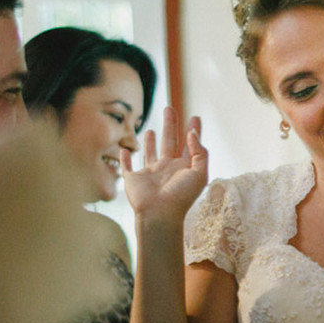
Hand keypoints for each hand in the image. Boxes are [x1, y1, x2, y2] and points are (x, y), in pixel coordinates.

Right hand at [121, 106, 207, 223]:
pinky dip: (124, 159)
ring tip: (150, 130)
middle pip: (169, 142)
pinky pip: (127, 167)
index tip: (196, 118)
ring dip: (150, 142)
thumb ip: (200, 152)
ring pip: (150, 153)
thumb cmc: (181, 196)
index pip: (190, 145)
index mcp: (184, 168)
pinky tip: (123, 151)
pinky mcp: (134, 179)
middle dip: (170, 126)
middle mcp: (167, 169)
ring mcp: (150, 174)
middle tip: (170, 108)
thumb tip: (193, 134)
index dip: (194, 131)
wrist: (159, 214)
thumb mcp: (200, 174)